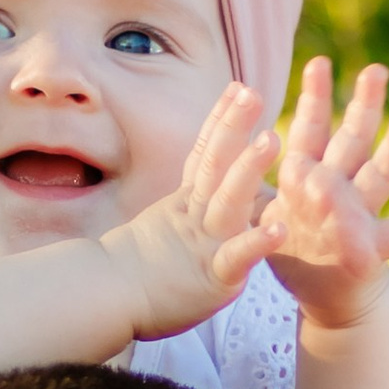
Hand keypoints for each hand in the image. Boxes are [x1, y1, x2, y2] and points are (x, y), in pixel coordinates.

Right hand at [99, 79, 282, 342]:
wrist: (107, 302)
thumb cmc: (135, 274)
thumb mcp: (164, 228)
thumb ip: (184, 207)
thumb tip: (191, 187)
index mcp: (186, 205)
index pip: (204, 155)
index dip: (220, 120)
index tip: (237, 87)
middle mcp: (197, 217)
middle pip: (214, 165)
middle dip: (234, 127)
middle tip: (252, 93)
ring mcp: (205, 244)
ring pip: (228, 201)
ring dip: (249, 169)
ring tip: (272, 139)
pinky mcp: (215, 277)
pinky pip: (237, 257)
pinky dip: (257, 242)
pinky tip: (280, 228)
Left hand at [262, 59, 388, 332]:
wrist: (326, 296)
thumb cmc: (295, 247)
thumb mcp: (267, 209)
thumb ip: (254, 180)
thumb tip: (232, 140)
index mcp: (312, 176)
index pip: (312, 131)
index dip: (314, 99)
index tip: (319, 62)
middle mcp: (341, 189)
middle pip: (352, 142)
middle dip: (363, 107)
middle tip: (376, 71)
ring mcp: (361, 217)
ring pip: (378, 178)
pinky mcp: (372, 251)